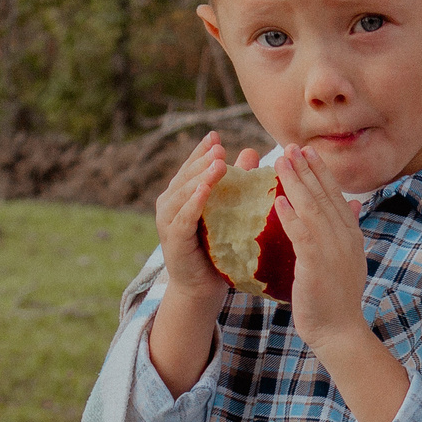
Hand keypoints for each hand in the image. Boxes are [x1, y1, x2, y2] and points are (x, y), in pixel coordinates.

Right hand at [153, 133, 247, 304]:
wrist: (201, 287)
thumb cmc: (216, 248)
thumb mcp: (228, 211)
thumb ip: (237, 182)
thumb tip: (252, 151)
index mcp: (181, 194)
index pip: (191, 166)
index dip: (201, 151)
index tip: (215, 135)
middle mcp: (169, 203)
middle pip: (187, 176)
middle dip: (203, 160)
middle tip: (219, 146)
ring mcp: (168, 220)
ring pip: (184, 193)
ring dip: (200, 177)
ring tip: (218, 163)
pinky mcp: (173, 238)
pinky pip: (184, 217)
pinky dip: (194, 203)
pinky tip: (205, 190)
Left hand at [268, 144, 369, 348]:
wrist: (340, 331)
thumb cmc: (337, 299)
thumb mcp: (349, 259)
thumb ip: (348, 230)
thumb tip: (355, 204)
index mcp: (351, 235)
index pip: (335, 196)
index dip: (321, 172)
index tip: (308, 152)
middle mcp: (344, 237)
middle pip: (323, 196)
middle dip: (307, 169)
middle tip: (291, 146)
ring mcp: (332, 250)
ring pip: (312, 208)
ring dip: (296, 183)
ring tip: (281, 161)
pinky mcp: (316, 264)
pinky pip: (301, 235)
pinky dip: (290, 216)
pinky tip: (278, 201)